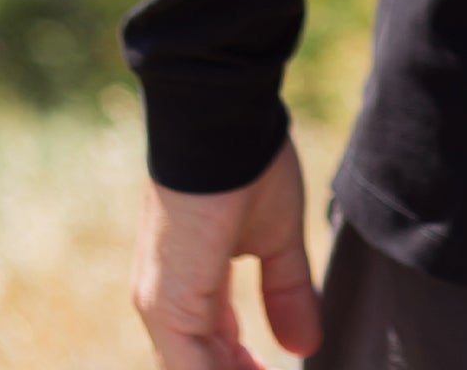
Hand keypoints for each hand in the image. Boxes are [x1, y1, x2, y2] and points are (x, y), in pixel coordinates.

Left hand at [132, 135, 322, 368]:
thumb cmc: (246, 163)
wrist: (221, 122)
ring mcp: (163, 306)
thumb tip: (303, 345)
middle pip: (201, 367)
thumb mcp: (276, 237)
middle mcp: (167, 300)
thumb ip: (285, 289)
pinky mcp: (169, 306)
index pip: (213, 349)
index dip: (245, 369)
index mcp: (190, 282)